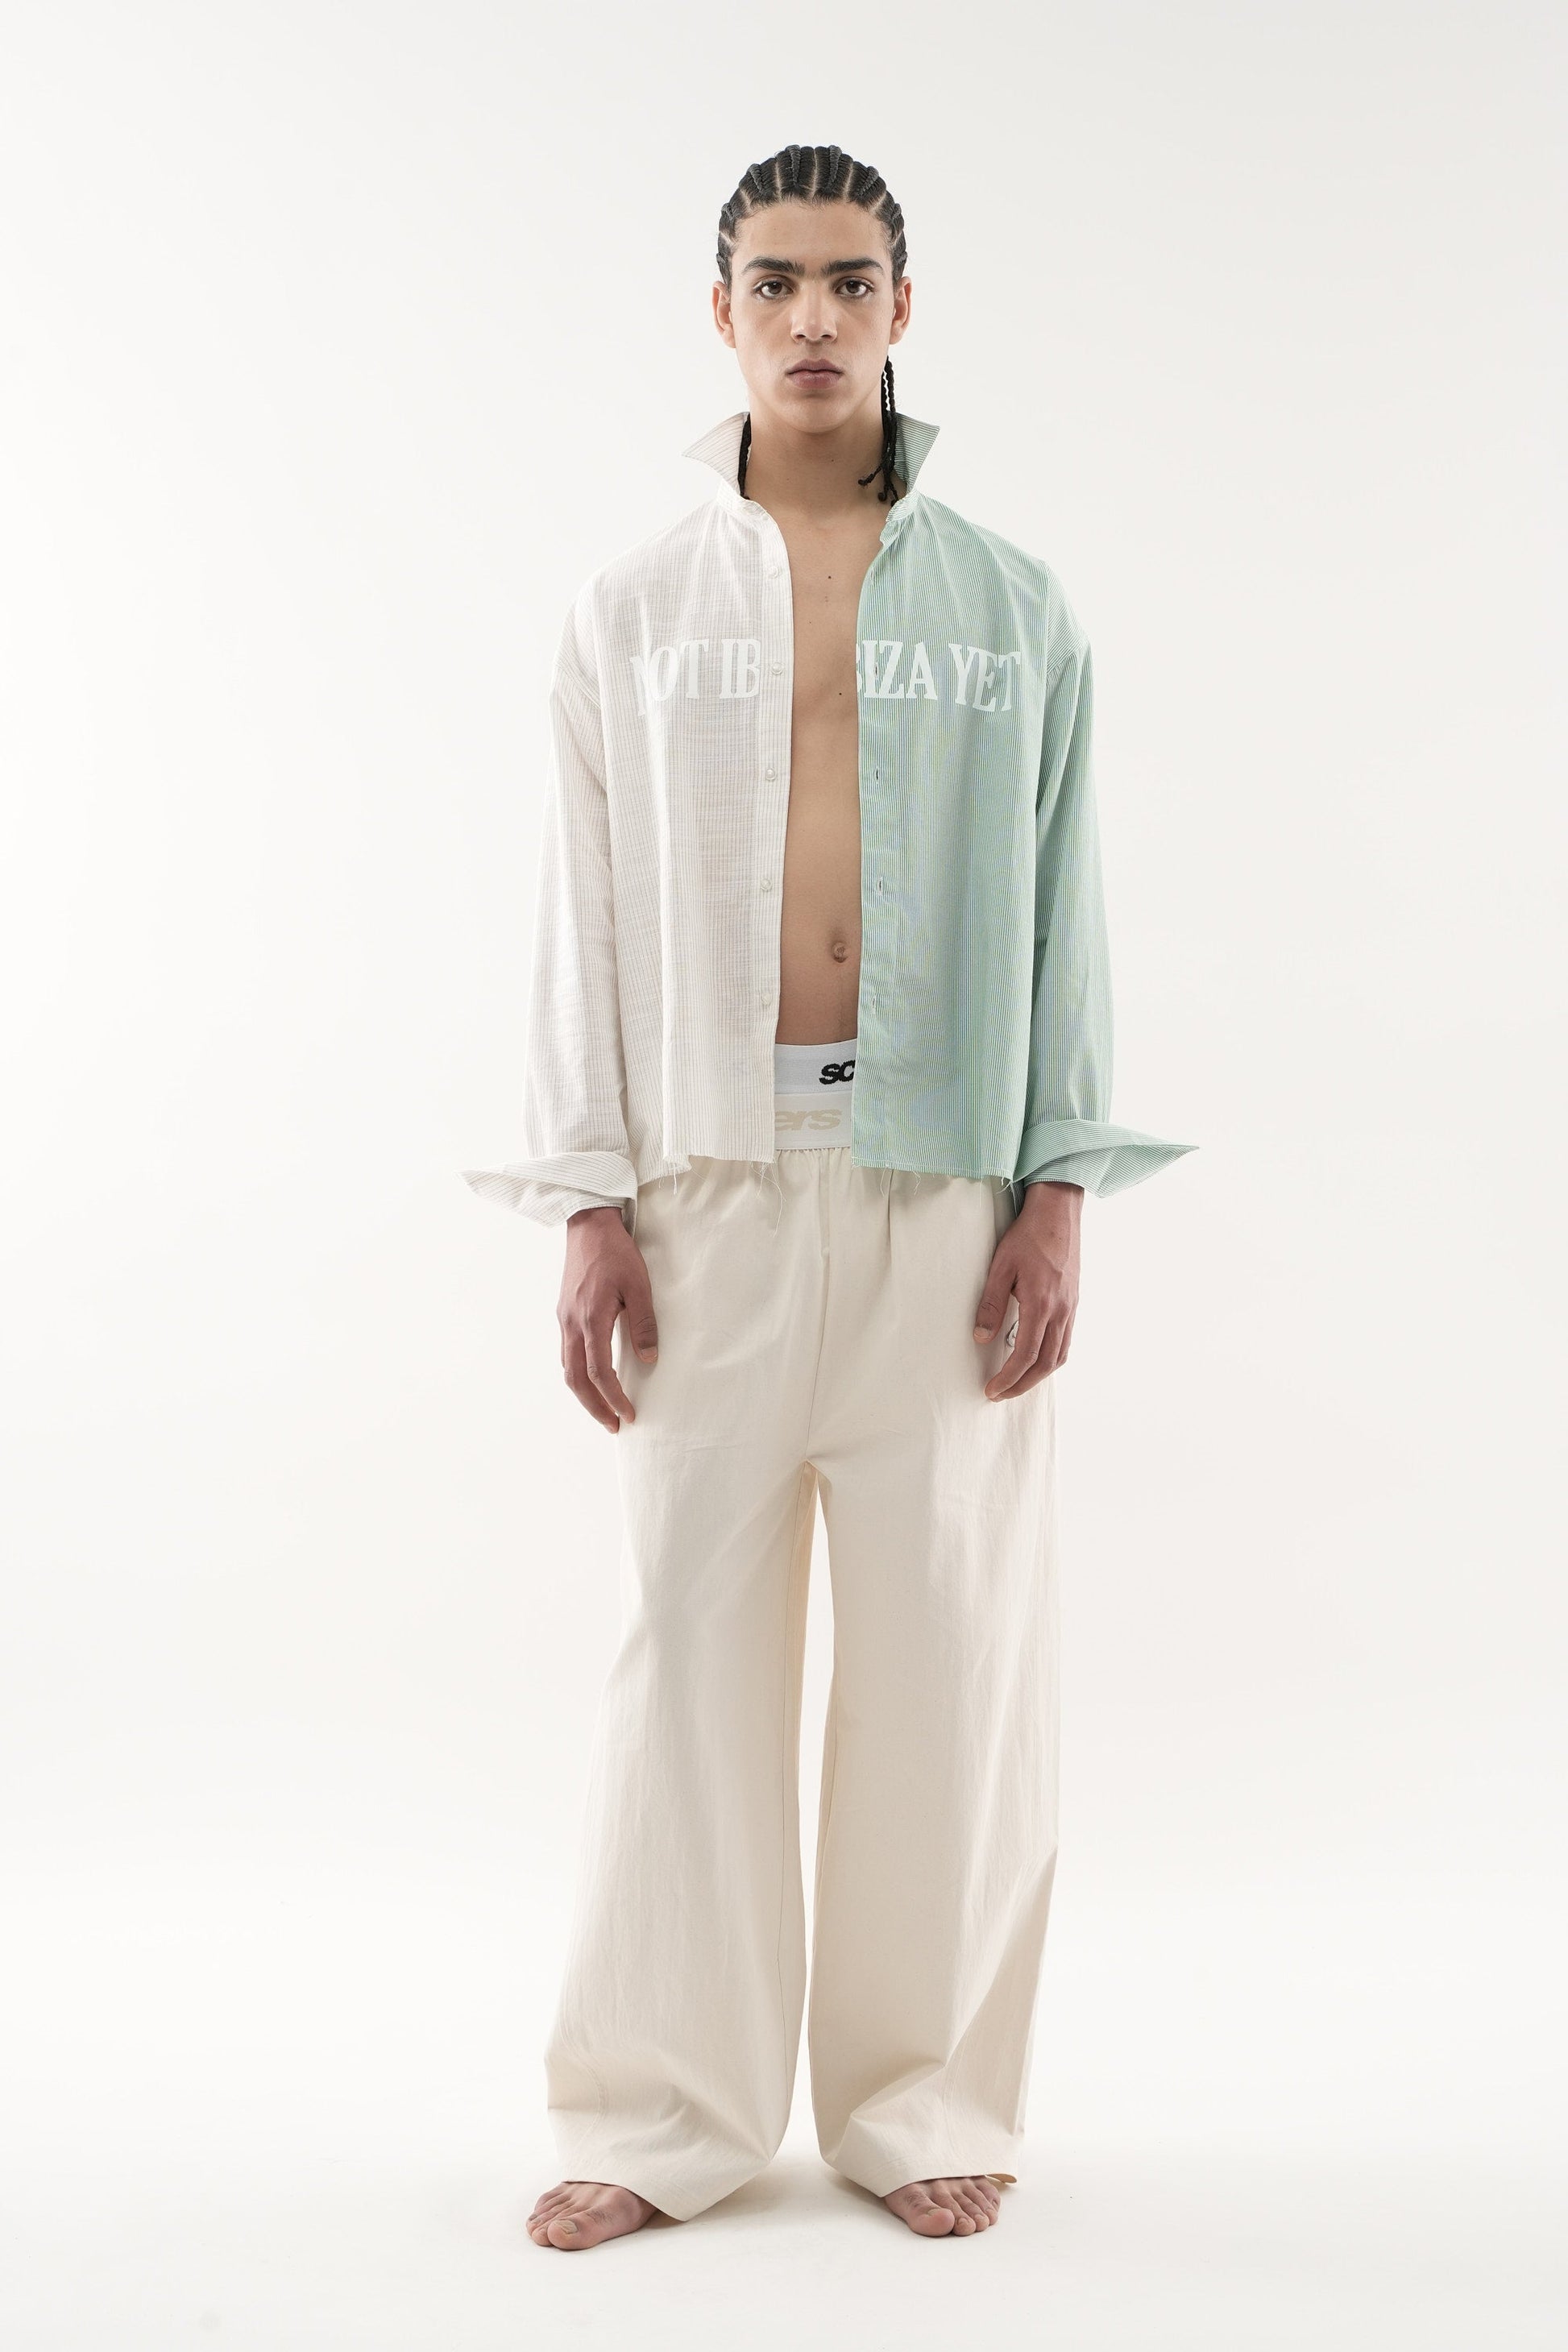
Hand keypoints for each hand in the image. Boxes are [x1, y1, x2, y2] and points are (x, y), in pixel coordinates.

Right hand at [557, 1206, 658, 1432]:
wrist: (588, 1224)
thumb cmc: (616, 1252)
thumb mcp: (639, 1286)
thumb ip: (644, 1324)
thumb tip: (649, 1359)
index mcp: (590, 1319)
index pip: (599, 1372)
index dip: (613, 1398)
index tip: (629, 1414)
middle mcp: (571, 1324)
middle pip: (576, 1380)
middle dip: (594, 1407)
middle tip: (614, 1426)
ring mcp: (564, 1319)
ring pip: (567, 1369)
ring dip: (584, 1394)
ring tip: (604, 1409)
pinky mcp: (563, 1314)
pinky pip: (566, 1353)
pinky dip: (578, 1374)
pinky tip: (592, 1379)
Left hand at [972, 1181, 1081, 1399]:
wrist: (1059, 1213)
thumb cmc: (1028, 1236)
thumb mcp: (1001, 1266)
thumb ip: (990, 1303)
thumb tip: (981, 1338)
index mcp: (1042, 1302)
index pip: (1026, 1354)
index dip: (1009, 1377)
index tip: (992, 1389)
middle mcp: (1062, 1310)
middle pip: (1046, 1363)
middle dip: (1023, 1384)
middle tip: (1000, 1394)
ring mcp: (1072, 1308)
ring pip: (1060, 1355)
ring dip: (1039, 1375)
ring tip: (1017, 1383)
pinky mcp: (1074, 1302)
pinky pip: (1067, 1341)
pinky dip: (1051, 1359)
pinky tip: (1036, 1359)